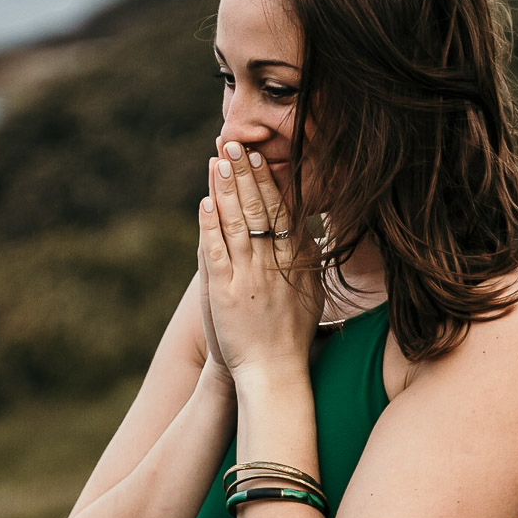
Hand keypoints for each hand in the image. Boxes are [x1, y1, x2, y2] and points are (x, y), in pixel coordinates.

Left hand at [198, 143, 322, 380]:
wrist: (274, 372)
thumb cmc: (292, 334)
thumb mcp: (312, 292)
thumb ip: (308, 259)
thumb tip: (308, 230)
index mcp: (294, 262)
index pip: (281, 212)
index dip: (269, 182)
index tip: (261, 157)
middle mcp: (272, 264)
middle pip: (258, 209)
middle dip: (245, 175)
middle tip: (234, 145)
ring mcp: (247, 277)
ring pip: (235, 224)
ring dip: (225, 190)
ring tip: (218, 161)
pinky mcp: (223, 293)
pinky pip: (216, 253)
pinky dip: (210, 227)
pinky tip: (205, 203)